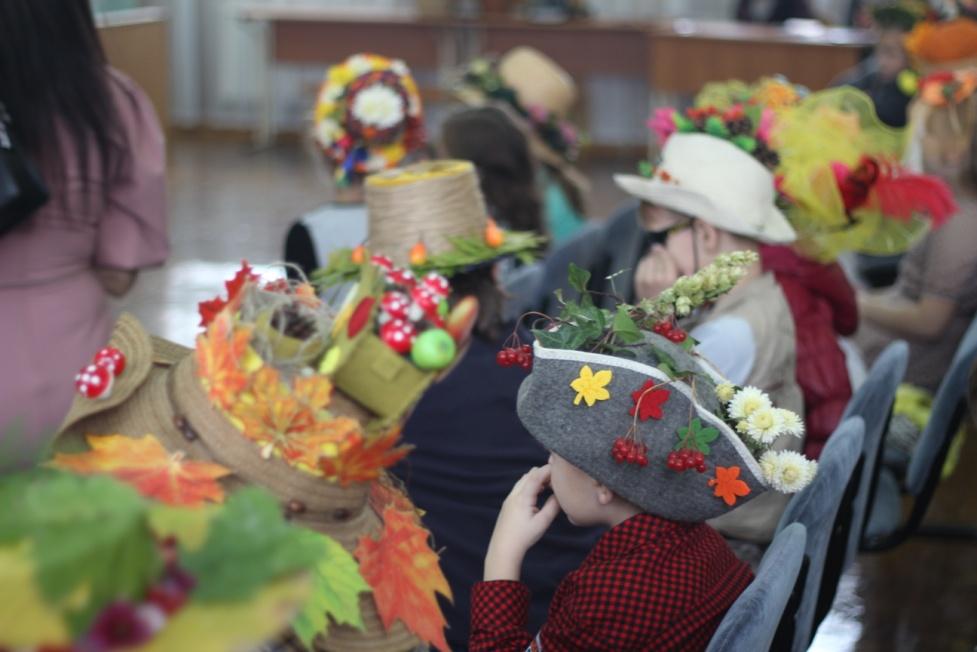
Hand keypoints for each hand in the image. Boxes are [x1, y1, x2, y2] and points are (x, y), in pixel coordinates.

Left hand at [484, 466, 561, 581]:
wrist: (503, 548)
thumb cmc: (523, 537)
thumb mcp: (542, 522)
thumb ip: (553, 506)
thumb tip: (560, 495)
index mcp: (523, 497)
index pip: (536, 475)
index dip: (548, 470)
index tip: (560, 469)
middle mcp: (514, 494)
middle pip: (529, 475)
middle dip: (543, 473)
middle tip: (557, 480)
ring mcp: (509, 498)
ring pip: (524, 480)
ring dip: (536, 479)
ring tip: (550, 486)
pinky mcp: (508, 503)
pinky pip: (520, 487)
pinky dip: (530, 485)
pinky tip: (538, 493)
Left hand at [634, 244, 678, 300]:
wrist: (654, 311)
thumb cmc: (668, 297)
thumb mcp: (676, 283)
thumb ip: (673, 268)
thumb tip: (663, 250)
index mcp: (670, 279)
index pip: (666, 259)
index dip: (663, 251)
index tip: (660, 247)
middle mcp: (658, 278)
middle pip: (656, 258)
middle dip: (656, 253)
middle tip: (656, 251)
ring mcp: (646, 280)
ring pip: (648, 260)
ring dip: (650, 258)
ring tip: (652, 259)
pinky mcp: (638, 281)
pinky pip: (641, 266)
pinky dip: (644, 263)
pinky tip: (647, 264)